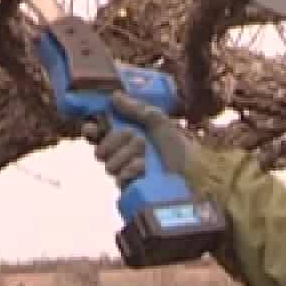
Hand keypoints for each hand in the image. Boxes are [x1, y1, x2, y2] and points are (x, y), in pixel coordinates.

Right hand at [81, 91, 197, 188]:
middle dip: (117, 141)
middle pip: (100, 148)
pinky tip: (145, 169)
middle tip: (136, 138)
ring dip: (129, 156)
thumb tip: (115, 96)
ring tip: (146, 156)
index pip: (99, 134)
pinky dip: (133, 170)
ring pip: (108, 163)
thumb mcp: (160, 123)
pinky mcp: (129, 189)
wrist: (195, 175)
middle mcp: (123, 155)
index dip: (91, 130)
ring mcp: (125, 174)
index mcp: (127, 137)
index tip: (90, 127)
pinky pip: (119, 177)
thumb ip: (137, 109)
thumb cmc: (180, 149)